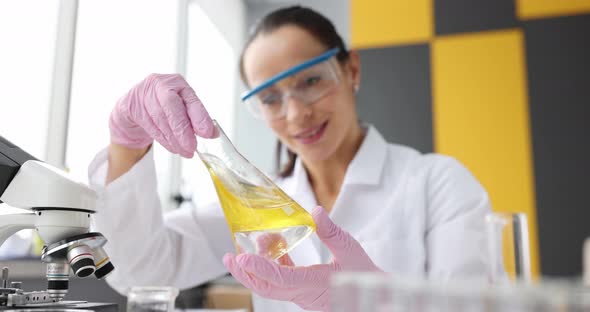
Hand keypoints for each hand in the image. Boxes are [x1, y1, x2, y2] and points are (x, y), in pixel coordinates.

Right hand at [109, 73, 216, 157]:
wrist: (133, 107)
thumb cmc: (162, 107)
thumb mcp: (181, 108)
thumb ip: (196, 118)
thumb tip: (213, 133)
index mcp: (177, 83)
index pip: (190, 99)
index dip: (200, 116)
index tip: (208, 132)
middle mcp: (160, 84)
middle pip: (172, 106)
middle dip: (183, 129)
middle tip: (192, 147)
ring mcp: (143, 94)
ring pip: (160, 119)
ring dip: (174, 140)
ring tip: (185, 152)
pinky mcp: (131, 106)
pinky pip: (150, 127)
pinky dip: (164, 140)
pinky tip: (173, 147)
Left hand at [223, 206, 381, 310]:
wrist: (372, 298)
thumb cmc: (363, 275)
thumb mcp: (351, 250)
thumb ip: (332, 232)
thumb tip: (315, 212)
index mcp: (315, 283)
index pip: (280, 279)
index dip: (259, 268)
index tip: (241, 258)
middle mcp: (304, 293)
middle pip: (266, 287)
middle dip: (245, 273)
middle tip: (229, 256)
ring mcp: (301, 294)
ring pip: (271, 285)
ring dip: (257, 267)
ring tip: (251, 243)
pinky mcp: (302, 291)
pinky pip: (281, 281)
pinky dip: (272, 265)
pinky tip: (274, 246)